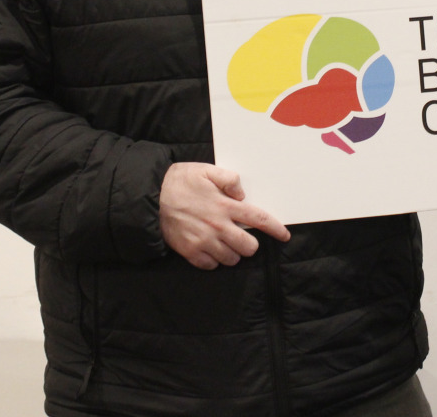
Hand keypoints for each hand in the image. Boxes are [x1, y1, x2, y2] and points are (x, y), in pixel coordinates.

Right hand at [159, 162, 289, 269]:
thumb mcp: (207, 170)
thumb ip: (229, 179)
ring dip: (232, 253)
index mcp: (225, 206)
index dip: (275, 229)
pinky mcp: (190, 252)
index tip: (285, 235)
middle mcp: (217, 226)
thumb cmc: (180, 181)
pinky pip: (211, 266)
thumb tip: (242, 194)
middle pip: (248, 247)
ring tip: (224, 241)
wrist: (151, 197)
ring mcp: (204, 242)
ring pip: (232, 259)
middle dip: (250, 243)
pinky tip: (209, 248)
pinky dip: (214, 260)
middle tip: (241, 236)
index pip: (258, 219)